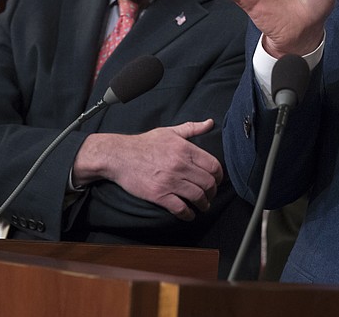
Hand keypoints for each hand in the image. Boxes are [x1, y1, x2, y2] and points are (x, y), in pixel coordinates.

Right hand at [74, 120, 222, 220]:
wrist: (119, 156)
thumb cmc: (144, 143)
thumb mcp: (170, 131)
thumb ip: (192, 128)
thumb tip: (210, 123)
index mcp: (186, 149)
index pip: (214, 165)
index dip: (219, 176)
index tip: (218, 180)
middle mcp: (181, 165)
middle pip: (208, 183)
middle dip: (213, 192)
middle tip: (211, 195)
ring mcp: (170, 181)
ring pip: (198, 196)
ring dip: (204, 204)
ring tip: (203, 206)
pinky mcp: (158, 195)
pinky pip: (180, 208)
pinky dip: (188, 214)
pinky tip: (189, 215)